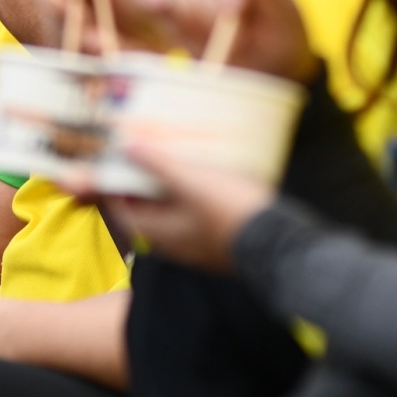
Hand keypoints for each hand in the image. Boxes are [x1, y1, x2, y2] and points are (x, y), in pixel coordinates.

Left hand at [102, 147, 272, 273]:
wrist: (280, 243)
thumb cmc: (228, 210)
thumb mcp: (189, 180)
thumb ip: (156, 165)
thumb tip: (127, 148)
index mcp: (160, 233)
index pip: (123, 211)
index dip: (116, 188)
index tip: (117, 163)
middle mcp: (176, 245)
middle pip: (149, 214)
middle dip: (145, 187)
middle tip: (147, 157)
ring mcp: (200, 247)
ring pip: (175, 217)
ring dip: (171, 192)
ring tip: (178, 163)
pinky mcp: (221, 244)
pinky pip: (198, 220)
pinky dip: (194, 200)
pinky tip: (209, 182)